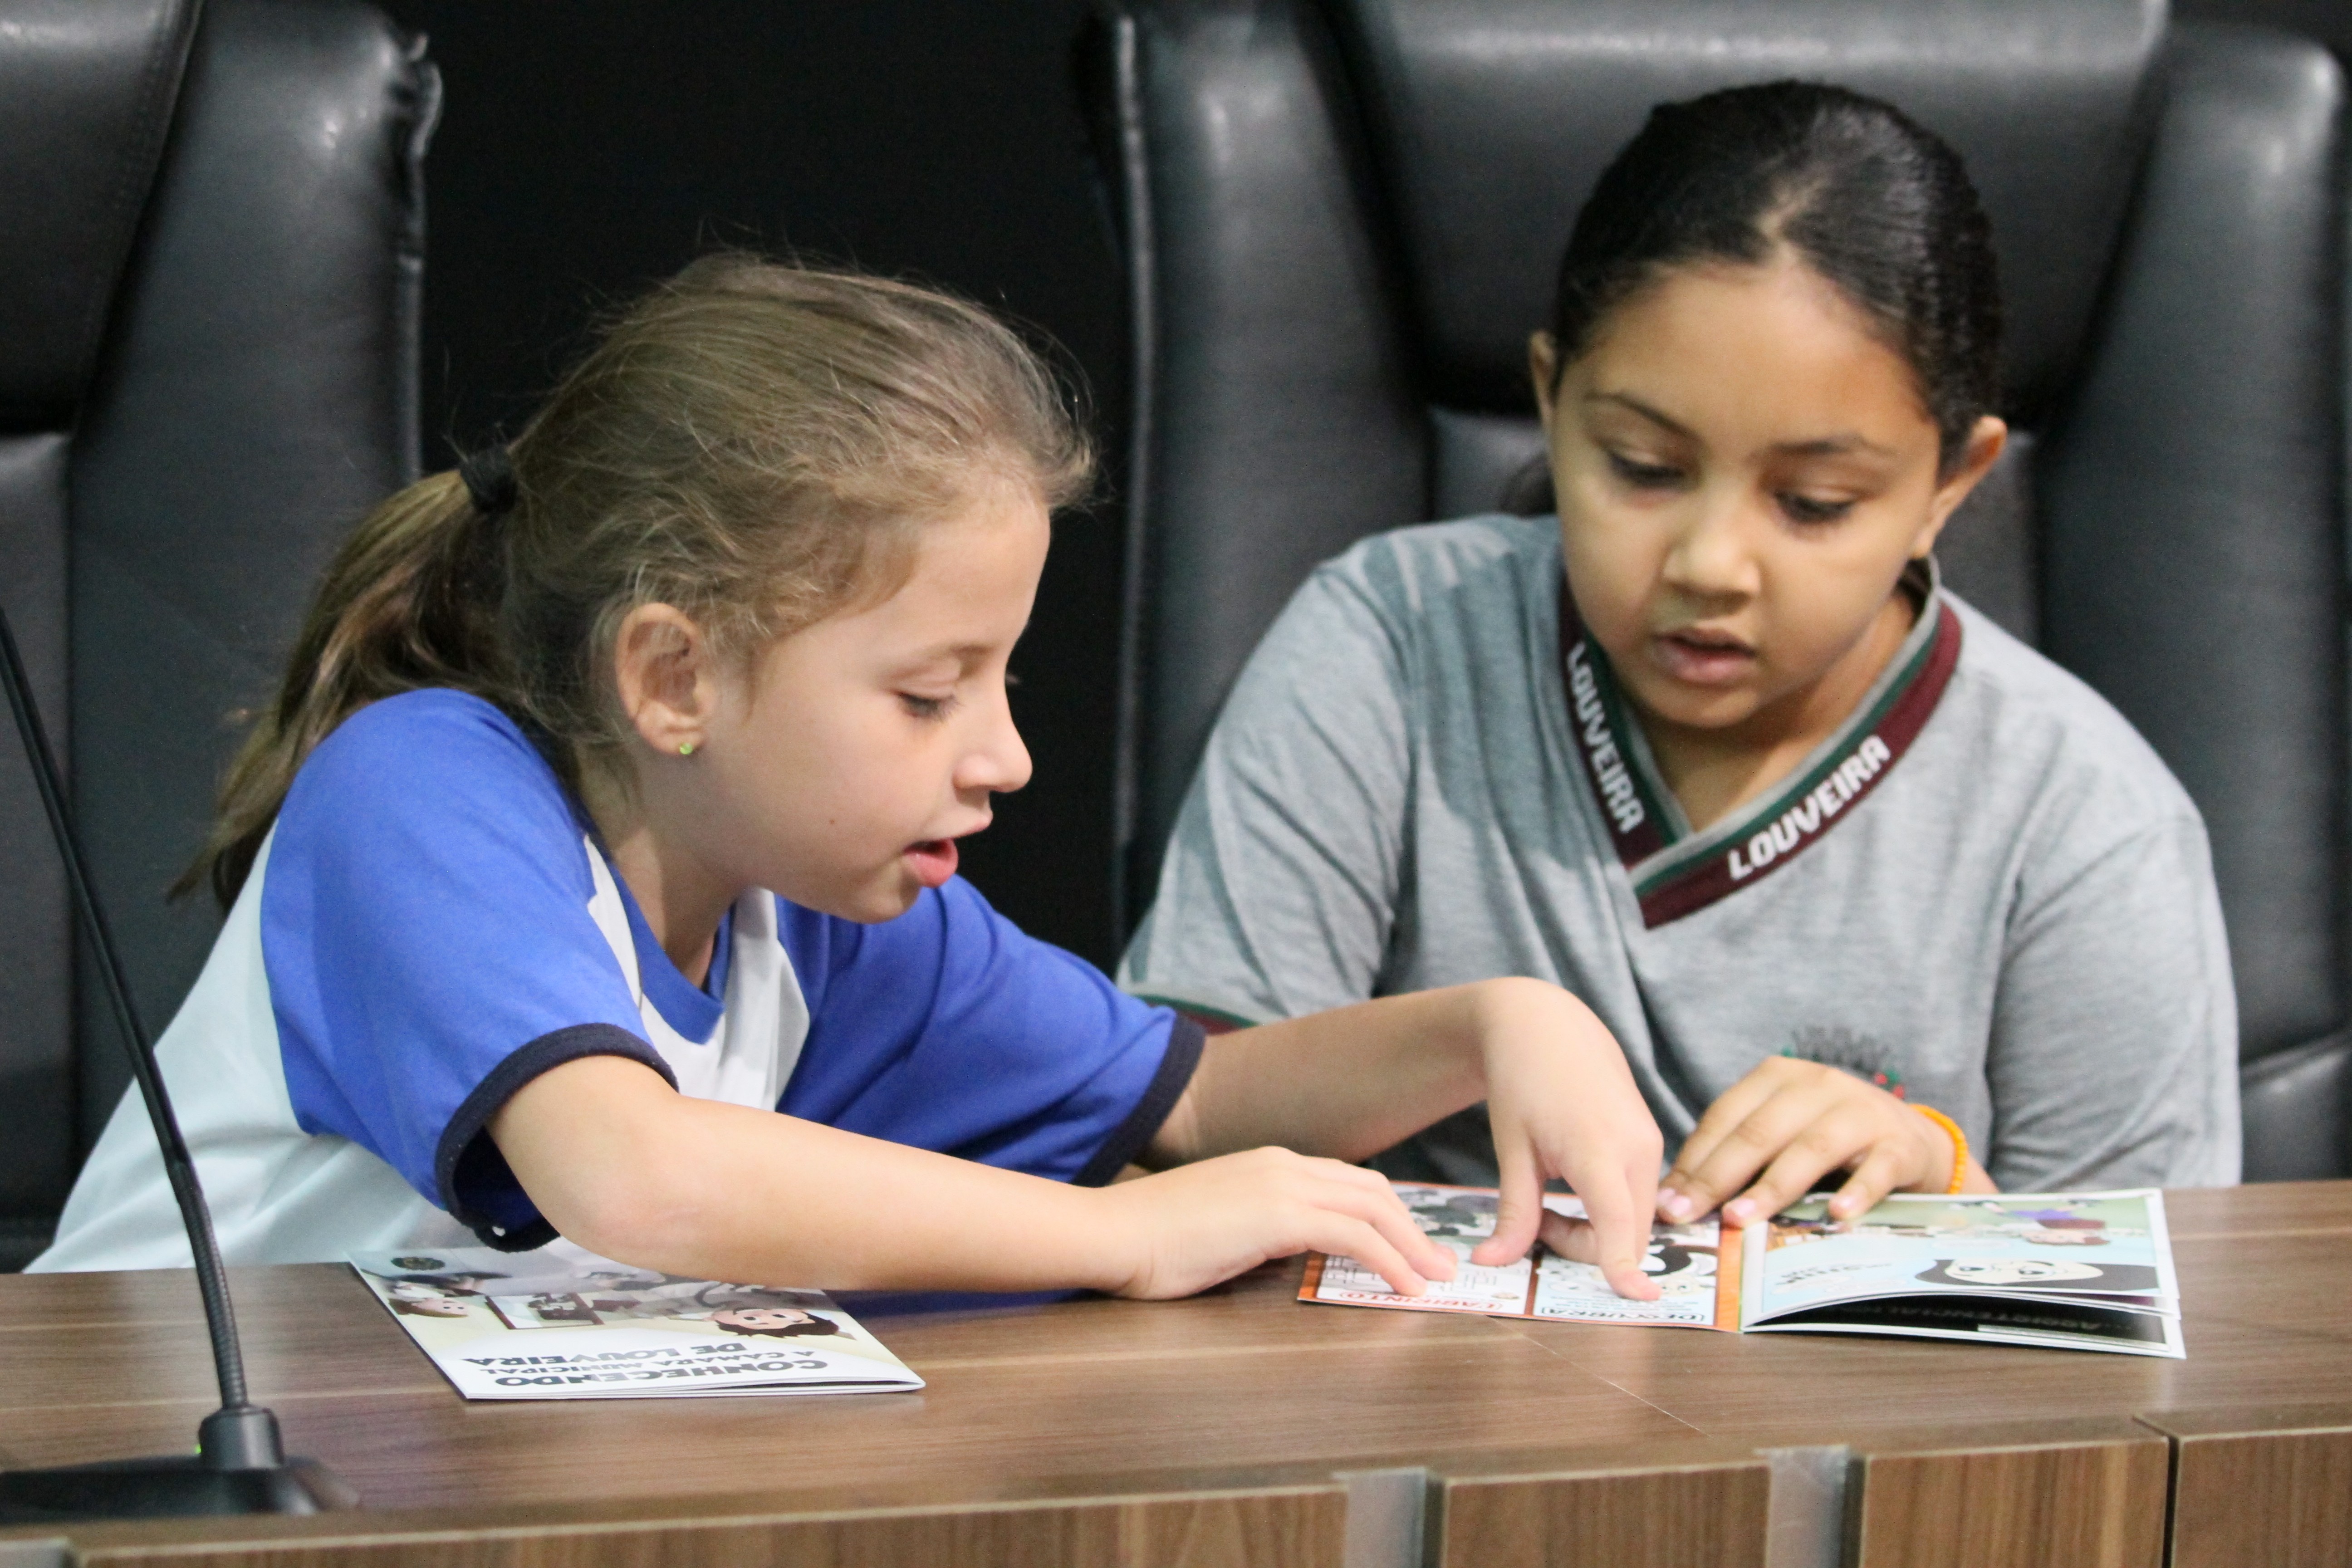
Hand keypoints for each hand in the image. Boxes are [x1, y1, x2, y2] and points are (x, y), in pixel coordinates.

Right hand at [1090, 1147, 1458, 1299]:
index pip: (1347, 1181)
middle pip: (1372, 1190)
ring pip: (1373, 1209)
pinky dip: (1390, 1261)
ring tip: (1437, 1279)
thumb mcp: (1221, 1229)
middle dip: (1413, 1227)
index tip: (1412, 1246)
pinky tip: (1406, 1288)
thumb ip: (1261, 1231)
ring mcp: (1282, 1184)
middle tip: (1440, 1264)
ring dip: (1413, 1246)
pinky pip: (1354, 1237)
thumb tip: (1291, 1253)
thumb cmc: (1154, 1241)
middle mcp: (1283, 1164)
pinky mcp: (1279, 1214)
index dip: (1387, 1214)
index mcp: (1269, 1164)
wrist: (1113, 1232)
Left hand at [1470, 979, 1664, 1300]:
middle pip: (1627, 1235)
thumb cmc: (1521, 1082)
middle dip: (1585, 1249)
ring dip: (1596, 1230)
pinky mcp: (1650, 1142)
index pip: (1618, 1224)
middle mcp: (1637, 1149)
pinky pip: (1637, 1198)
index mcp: (1598, 1149)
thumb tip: (1491, 1263)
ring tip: (1549, 1201)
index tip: (1635, 1300)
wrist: (1547, 1024)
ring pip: (1635, 1221)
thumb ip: (1514, 1212)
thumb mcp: (1512, 1150)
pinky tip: (1572, 1184)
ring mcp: (1650, 1145)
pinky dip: (1608, 1210)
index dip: (1623, 1267)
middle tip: (1538, 1224)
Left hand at [1656, 1057, 1960, 1228]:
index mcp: (1776, 1077)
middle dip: (1717, 1177)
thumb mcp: (1781, 1135)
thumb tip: (1676, 1201)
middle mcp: (1817, 1085)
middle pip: (1758, 1133)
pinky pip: (1876, 1169)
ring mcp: (1861, 1111)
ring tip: (1739, 1219)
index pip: (1724, 1119)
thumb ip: (1736, 1158)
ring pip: (1809, 1149)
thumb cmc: (1829, 1141)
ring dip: (1771, 1187)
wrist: (1913, 1140)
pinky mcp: (1900, 1143)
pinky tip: (1837, 1216)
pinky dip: (1856, 1192)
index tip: (1665, 1203)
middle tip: (1688, 1215)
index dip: (1693, 1162)